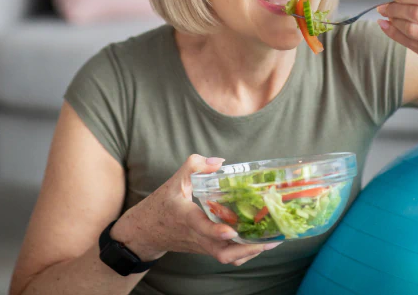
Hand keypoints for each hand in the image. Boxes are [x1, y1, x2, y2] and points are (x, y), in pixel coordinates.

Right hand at [111, 155, 281, 265]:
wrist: (146, 232)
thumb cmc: (162, 204)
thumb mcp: (174, 180)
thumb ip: (195, 165)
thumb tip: (220, 161)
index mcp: (185, 218)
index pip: (201, 228)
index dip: (216, 231)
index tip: (231, 230)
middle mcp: (196, 236)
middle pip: (221, 252)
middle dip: (246, 249)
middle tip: (269, 239)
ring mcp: (202, 246)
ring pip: (227, 257)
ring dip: (250, 252)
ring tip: (272, 241)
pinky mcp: (206, 249)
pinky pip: (226, 256)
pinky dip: (244, 253)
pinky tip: (259, 241)